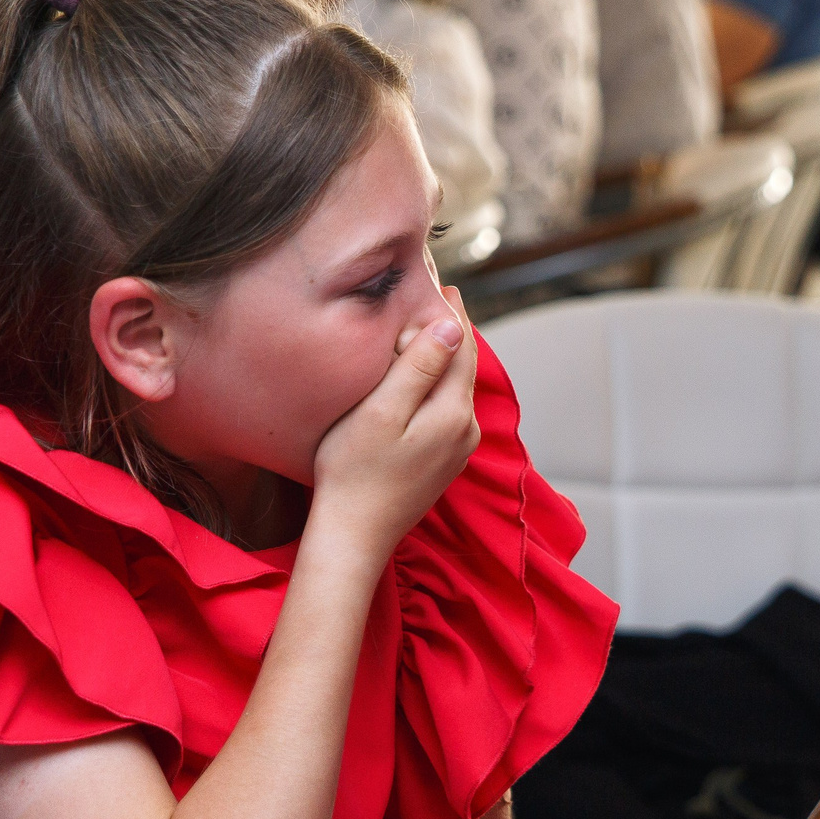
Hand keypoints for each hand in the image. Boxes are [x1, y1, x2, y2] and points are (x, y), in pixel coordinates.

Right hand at [310, 289, 479, 539]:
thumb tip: (451, 328)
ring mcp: (457, 448)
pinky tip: (421, 375)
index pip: (463, 348)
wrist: (353, 534)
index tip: (443, 285)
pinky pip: (447, 408)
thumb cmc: (354, 471)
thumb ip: (418, 368)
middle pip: (464, 367)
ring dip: (445, 358)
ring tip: (428, 327)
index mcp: (453, 412)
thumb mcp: (381, 411)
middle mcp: (466, 429)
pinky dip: (438, 384)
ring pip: (456, 388)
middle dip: (452, 331)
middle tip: (438, 296)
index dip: (453, 314)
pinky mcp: (443, 461)